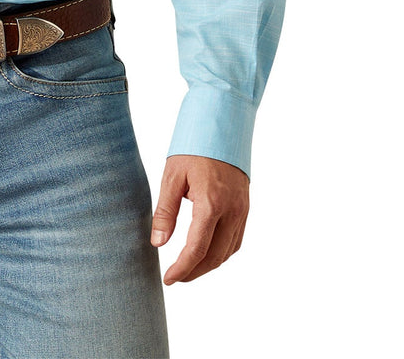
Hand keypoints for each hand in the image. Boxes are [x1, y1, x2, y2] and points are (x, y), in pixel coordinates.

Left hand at [151, 154, 248, 283]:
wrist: (222, 124)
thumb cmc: (193, 147)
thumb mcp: (172, 176)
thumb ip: (165, 212)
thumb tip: (158, 243)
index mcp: (211, 203)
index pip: (197, 249)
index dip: (182, 268)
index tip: (168, 279)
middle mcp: (232, 211)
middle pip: (215, 256)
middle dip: (195, 272)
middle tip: (176, 277)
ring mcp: (242, 210)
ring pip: (229, 251)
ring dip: (209, 265)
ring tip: (189, 268)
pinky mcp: (245, 207)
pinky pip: (237, 239)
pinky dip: (222, 252)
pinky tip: (208, 252)